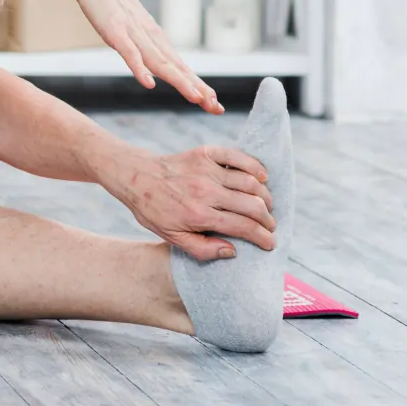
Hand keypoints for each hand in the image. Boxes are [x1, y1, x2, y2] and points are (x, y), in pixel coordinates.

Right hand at [64, 0, 220, 112]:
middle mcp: (149, 37)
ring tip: (195, 98)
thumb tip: (151, 63)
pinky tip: (148, 83)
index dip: (198, 85)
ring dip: (178, 81)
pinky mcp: (114, 30)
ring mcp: (132, 33)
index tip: (214, 104)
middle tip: (216, 107)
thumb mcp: (130, 26)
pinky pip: (129, 52)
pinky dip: (139, 68)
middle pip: (176, 67)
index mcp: (154, 38)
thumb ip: (141, 45)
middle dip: (197, 88)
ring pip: (159, 62)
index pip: (180, 66)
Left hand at [107, 145, 274, 260]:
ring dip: (265, 196)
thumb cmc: (153, 209)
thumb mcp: (172, 236)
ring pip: (250, 183)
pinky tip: (262, 177)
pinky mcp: (204, 154)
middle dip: (268, 220)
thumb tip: (233, 251)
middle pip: (253, 206)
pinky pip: (237, 157)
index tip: (270, 243)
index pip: (243, 227)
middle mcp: (205, 192)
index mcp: (198, 215)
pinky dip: (254, 166)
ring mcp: (206, 170)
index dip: (263, 238)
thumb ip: (202, 249)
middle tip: (270, 226)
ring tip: (266, 206)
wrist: (135, 176)